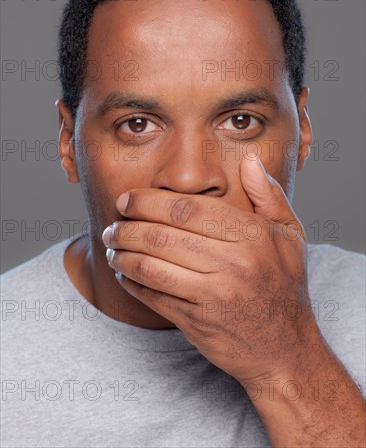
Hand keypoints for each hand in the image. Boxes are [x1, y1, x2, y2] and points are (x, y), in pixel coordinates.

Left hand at [103, 156, 319, 384]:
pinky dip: (130, 282)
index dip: (148, 201)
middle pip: (162, 236)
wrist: (285, 350)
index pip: (187, 209)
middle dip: (127, 226)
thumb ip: (269, 196)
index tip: (128, 199)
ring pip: (151, 266)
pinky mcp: (197, 323)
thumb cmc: (284, 286)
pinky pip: (152, 296)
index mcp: (252, 236)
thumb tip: (249, 163)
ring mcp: (213, 296)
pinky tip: (123, 272)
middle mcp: (233, 264)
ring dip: (121, 254)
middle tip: (113, 223)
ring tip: (111, 246)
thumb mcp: (291, 236)